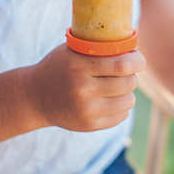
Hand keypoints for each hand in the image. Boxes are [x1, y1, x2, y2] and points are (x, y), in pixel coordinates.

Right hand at [27, 44, 145, 131]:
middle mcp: (83, 91)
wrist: (35, 97)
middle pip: (128, 83)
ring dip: (127, 92)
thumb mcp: (72, 51)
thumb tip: (133, 48)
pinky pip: (121, 116)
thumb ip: (98, 47)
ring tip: (116, 86)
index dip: (137, 61)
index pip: (122, 65)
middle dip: (132, 75)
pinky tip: (109, 100)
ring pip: (128, 101)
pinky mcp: (89, 126)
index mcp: (79, 67)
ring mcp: (86, 111)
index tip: (138, 58)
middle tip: (125, 72)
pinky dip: (120, 106)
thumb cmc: (59, 67)